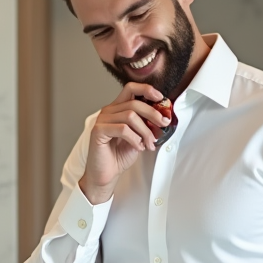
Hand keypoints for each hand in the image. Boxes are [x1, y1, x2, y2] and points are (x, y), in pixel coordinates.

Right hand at [78, 83, 170, 204]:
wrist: (107, 174)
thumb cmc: (120, 156)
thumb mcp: (139, 137)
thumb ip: (146, 125)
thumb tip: (163, 117)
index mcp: (117, 108)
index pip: (130, 88)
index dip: (147, 90)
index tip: (161, 98)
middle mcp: (108, 111)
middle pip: (134, 103)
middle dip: (153, 114)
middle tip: (164, 124)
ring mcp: (102, 120)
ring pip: (130, 116)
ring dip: (145, 131)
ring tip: (149, 144)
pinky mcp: (98, 131)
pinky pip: (123, 129)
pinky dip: (135, 138)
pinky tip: (138, 147)